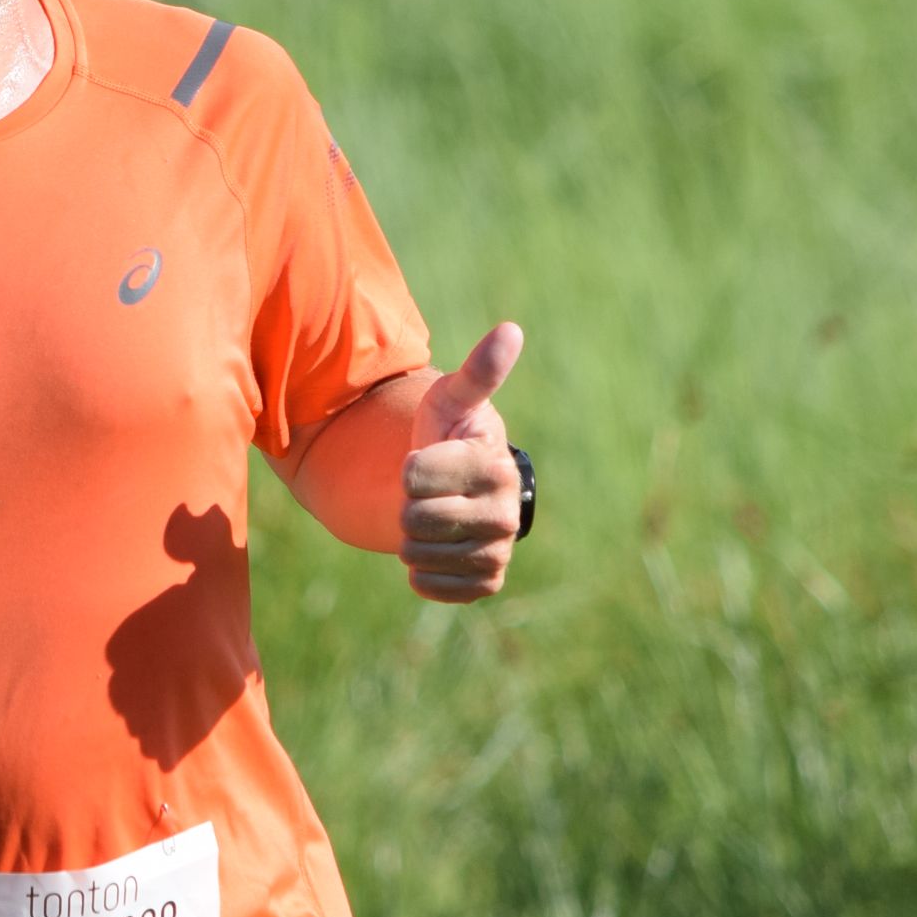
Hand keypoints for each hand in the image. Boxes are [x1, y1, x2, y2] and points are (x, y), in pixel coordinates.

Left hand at [400, 322, 525, 603]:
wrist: (456, 489)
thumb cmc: (447, 434)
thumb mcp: (452, 399)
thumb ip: (477, 371)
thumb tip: (510, 330)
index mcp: (494, 465)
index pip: (414, 474)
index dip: (407, 466)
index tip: (424, 456)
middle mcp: (505, 512)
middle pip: (414, 518)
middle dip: (407, 504)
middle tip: (427, 493)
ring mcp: (497, 549)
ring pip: (418, 554)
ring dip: (410, 537)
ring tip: (429, 517)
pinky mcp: (486, 581)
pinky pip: (432, 585)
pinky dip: (420, 572)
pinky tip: (432, 551)